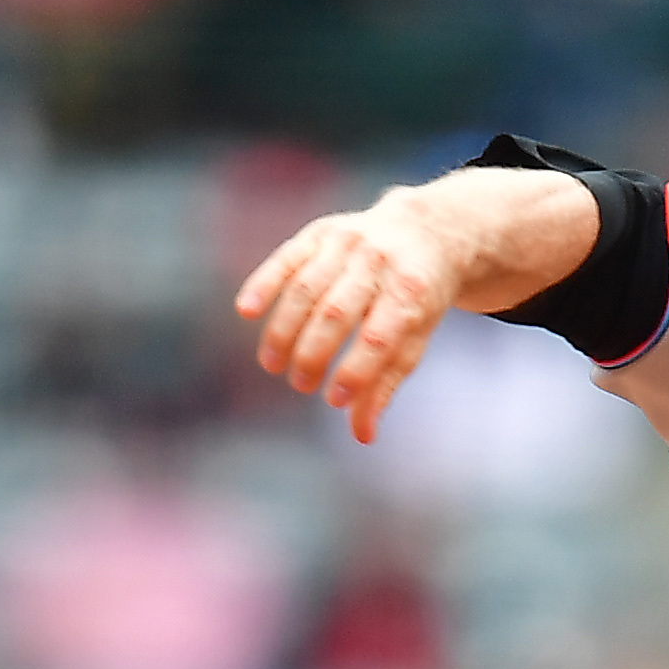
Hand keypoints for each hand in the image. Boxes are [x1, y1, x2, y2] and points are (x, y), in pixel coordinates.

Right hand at [235, 193, 462, 442]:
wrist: (422, 232)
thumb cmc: (415, 300)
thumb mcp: (414, 338)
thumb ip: (386, 383)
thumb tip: (361, 436)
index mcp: (410, 292)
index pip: (378, 337)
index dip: (354, 372)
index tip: (333, 401)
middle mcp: (379, 262)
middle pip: (337, 313)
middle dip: (313, 353)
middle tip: (300, 384)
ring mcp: (348, 242)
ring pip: (306, 288)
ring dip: (283, 330)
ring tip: (271, 364)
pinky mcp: (322, 232)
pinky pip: (286, 258)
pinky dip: (263, 284)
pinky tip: (246, 312)